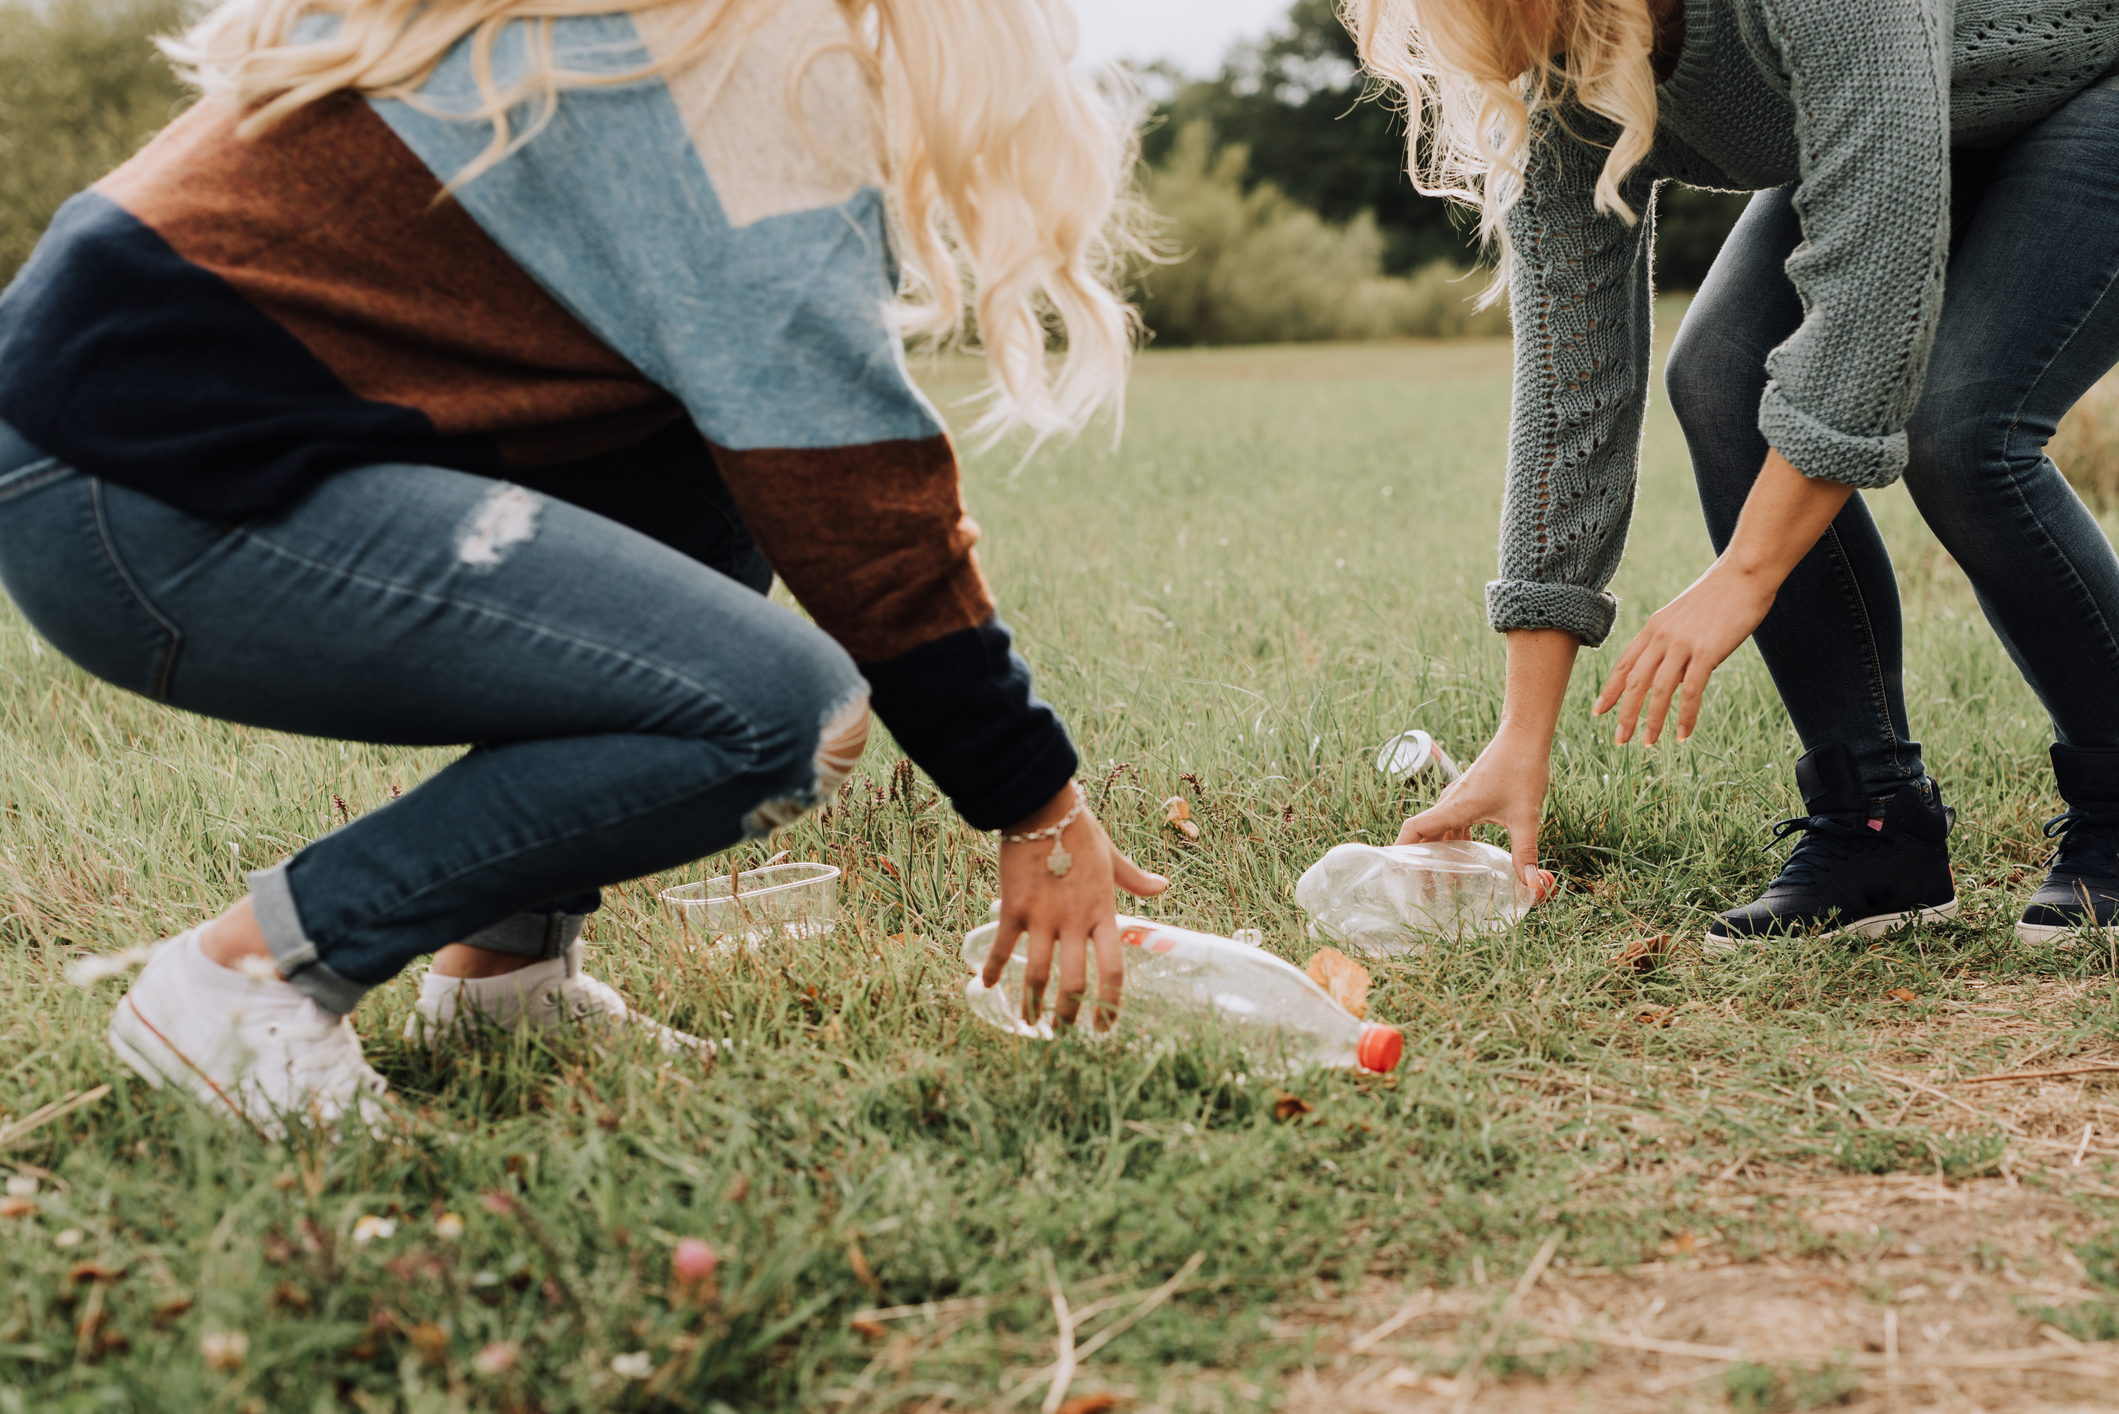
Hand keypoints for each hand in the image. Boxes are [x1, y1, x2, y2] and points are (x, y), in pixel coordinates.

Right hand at [981, 785, 1167, 1030]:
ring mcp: (1043, 917)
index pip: (1112, 970)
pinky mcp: (1015, 908)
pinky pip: (1003, 946)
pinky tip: (987, 985)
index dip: (1109, 1005)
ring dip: (1032, 1004)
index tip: (1103, 1027)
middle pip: (1073, 984)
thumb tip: (1162, 887)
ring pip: (1038, 974)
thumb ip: (1134, 879)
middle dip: (1068, 1015)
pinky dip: (994, 969)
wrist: (1043, 808)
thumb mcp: (1112, 857)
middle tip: (1062, 1033)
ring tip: (1029, 1023)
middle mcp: (1075, 922)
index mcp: (1103, 912)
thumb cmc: (1080, 831)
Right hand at [1398, 729, 1556, 894]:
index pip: (1414, 829)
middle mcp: (1450, 802)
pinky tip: (1467, 859)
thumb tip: (1531, 884)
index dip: (1399, 850)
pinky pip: (1453, 824)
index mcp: (1454, 806)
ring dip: (1439, 856)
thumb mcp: (1525, 816)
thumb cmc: (1522, 768)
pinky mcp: (1470, 796)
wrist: (1524, 736)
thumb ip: (1525, 851)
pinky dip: (1454, 843)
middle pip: (1423, 836)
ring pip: (1439, 832)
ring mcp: (1459, 799)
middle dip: (1420, 863)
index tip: (1394, 873)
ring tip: (1444, 885)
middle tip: (1422, 894)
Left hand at [1593, 560, 1774, 744]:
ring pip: (1659, 691)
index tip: (1598, 711)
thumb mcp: (1685, 617)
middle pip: (1635, 682)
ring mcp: (1682, 644)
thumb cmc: (1719, 595)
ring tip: (1648, 743)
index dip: (1610, 690)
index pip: (1624, 664)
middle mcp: (1661, 636)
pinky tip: (1683, 735)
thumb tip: (1673, 677)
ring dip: (1652, 721)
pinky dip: (1685, 716)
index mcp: (1653, 628)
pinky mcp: (1707, 652)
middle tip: (1618, 739)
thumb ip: (1673, 644)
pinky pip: (1691, 691)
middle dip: (1624, 714)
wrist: (1744, 574)